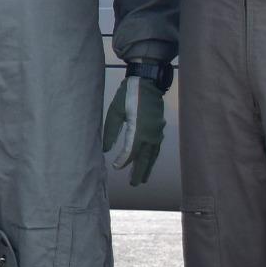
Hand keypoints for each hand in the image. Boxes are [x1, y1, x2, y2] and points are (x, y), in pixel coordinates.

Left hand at [101, 65, 169, 183]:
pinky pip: (156, 148)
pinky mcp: (159, 128)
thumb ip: (111, 131)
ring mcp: (157, 132)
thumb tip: (106, 150)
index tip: (115, 167)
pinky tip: (149, 162)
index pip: (131, 152)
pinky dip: (152, 157)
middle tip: (134, 184)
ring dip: (147, 167)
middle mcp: (151, 134)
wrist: (147, 82)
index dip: (123, 161)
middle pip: (145, 158)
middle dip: (139, 172)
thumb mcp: (115, 111)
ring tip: (142, 179)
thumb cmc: (127, 95)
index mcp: (138, 130)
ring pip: (153, 155)